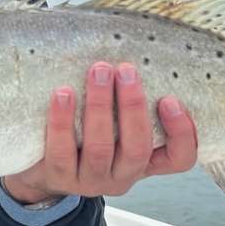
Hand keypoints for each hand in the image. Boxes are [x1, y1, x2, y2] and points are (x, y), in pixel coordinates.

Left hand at [0, 61, 197, 203]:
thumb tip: (131, 45)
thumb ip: (128, 100)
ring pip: (100, 149)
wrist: (42, 168)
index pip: (180, 158)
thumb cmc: (86, 133)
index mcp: (145, 161)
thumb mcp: (115, 123)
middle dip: (133, 106)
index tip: (170, 99)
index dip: (182, 132)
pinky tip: (62, 93)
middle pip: (137, 148)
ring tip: (98, 71)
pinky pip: (61, 151)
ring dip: (100, 106)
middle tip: (125, 70)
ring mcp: (91, 180)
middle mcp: (123, 175)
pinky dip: (62, 121)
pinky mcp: (60, 177)